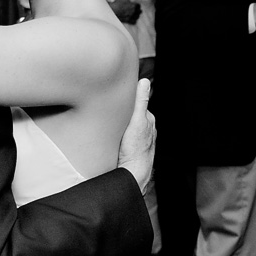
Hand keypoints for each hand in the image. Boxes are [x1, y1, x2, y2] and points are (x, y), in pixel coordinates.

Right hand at [109, 0, 140, 23]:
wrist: (112, 11)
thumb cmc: (118, 3)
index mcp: (134, 6)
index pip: (139, 5)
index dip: (137, 5)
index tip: (136, 4)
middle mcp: (133, 12)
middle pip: (139, 11)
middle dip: (138, 10)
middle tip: (137, 9)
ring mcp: (131, 16)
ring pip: (137, 16)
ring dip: (137, 15)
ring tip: (135, 14)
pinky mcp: (128, 20)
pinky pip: (134, 22)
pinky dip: (134, 20)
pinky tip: (133, 19)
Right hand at [117, 78, 155, 195]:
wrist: (131, 174)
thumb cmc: (136, 149)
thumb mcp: (138, 121)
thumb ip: (141, 102)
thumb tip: (144, 82)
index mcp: (148, 121)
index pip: (137, 104)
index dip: (128, 99)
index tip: (117, 93)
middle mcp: (144, 130)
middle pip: (131, 114)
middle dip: (122, 111)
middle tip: (109, 106)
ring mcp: (136, 140)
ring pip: (126, 126)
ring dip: (118, 123)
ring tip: (107, 119)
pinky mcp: (127, 149)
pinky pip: (121, 136)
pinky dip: (115, 133)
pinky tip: (108, 134)